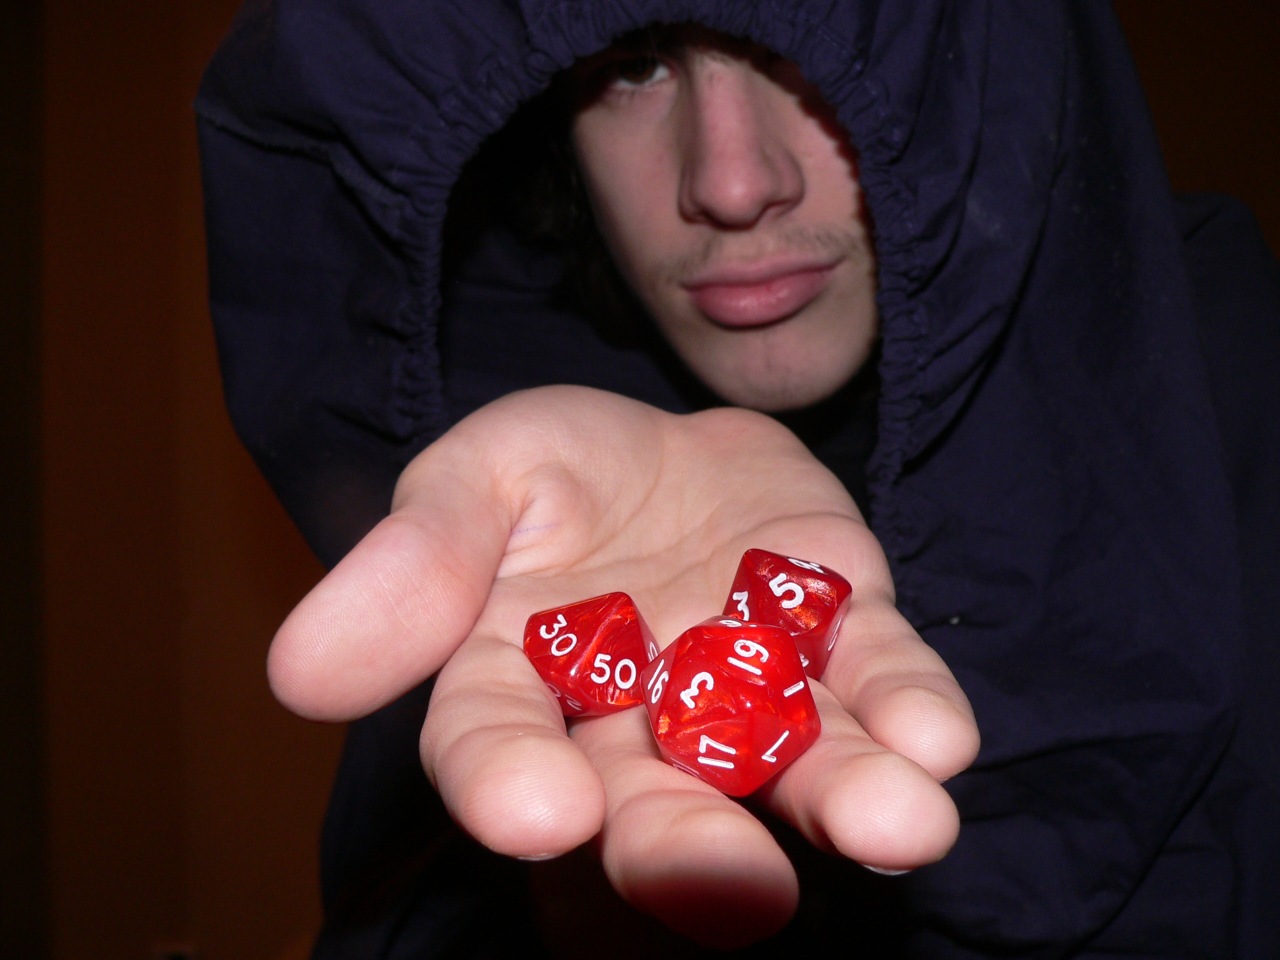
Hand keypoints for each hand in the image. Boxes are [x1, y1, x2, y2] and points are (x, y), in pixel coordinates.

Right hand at [268, 385, 978, 947]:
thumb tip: (300, 669)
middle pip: (653, 796)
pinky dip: (907, 713)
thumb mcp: (474, 475)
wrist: (667, 445)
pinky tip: (937, 742)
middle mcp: (635, 719)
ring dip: (843, 798)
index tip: (538, 816)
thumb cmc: (553, 472)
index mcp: (519, 684)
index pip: (494, 745)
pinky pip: (877, 683)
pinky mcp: (841, 636)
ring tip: (898, 826)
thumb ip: (414, 561)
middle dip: (691, 843)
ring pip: (788, 761)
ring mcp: (750, 686)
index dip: (508, 782)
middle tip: (734, 890)